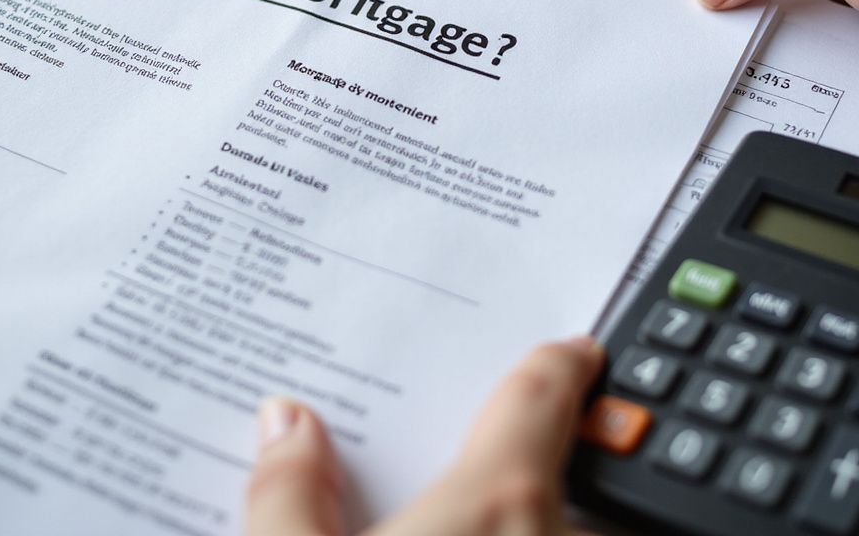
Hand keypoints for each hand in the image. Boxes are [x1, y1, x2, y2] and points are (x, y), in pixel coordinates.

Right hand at [245, 336, 602, 535]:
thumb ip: (288, 498)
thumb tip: (285, 423)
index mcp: (499, 507)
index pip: (543, 398)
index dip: (557, 361)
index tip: (573, 342)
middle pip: (568, 479)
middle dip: (539, 464)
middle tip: (485, 458)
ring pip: (570, 534)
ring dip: (541, 519)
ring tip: (479, 514)